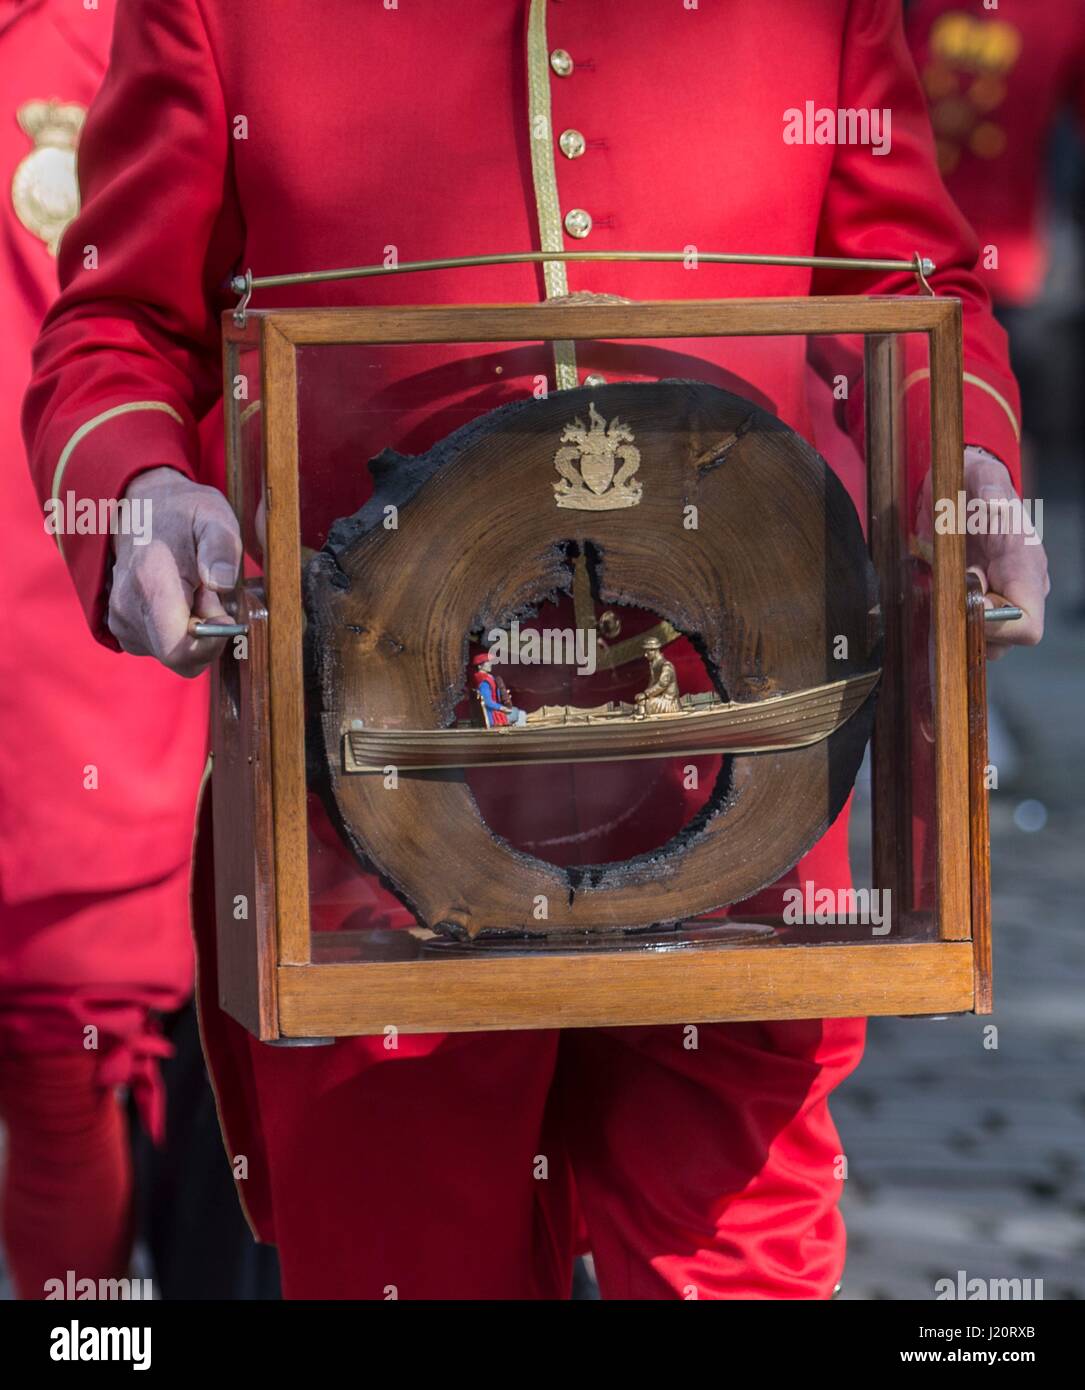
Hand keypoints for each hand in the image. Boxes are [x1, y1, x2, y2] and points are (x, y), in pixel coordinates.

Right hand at [107, 466, 242, 676]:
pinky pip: (161, 647)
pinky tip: (178, 599)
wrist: (143, 508)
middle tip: (209, 593)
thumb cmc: (184, 514)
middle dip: (205, 634)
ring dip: (192, 630)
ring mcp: (120, 620)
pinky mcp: (121, 627)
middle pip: (179, 657)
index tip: (225, 615)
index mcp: (151, 583)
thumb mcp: (214, 517)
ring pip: (171, 653)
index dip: (210, 645)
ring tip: (193, 590)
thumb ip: (221, 548)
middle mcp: (128, 607)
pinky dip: (177, 630)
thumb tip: (223, 584)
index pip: (178, 651)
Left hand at [917, 448, 1048, 660]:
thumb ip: (989, 489)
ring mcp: (999, 599)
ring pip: (983, 641)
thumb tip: (993, 502)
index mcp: (1026, 567)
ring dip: (956, 625)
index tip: (968, 602)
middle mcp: (1018, 590)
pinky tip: (933, 597)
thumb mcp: (981, 477)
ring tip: (940, 590)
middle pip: (1003, 640)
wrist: (963, 487)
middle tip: (946, 592)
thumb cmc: (975, 484)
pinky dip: (947, 622)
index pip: (1028, 623)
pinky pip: (967, 630)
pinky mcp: (979, 602)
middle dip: (969, 625)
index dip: (997, 626)